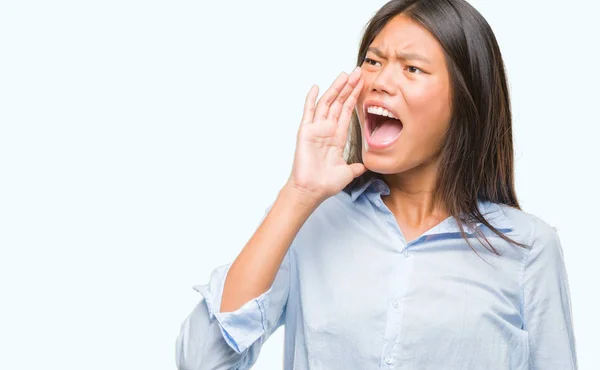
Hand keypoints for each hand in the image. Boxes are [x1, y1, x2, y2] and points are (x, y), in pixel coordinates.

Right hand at [286, 67, 366, 203]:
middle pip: (339, 103)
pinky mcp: (306, 132)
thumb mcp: (347, 172)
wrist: (313, 190)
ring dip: (336, 88)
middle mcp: (326, 130)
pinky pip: (309, 112)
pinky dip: (311, 99)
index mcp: (337, 137)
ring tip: (345, 74)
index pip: (347, 112)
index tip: (362, 84)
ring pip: (327, 103)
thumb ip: (355, 166)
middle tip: (358, 71)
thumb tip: (365, 166)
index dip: (355, 97)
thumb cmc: (326, 183)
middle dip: (348, 87)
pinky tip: (317, 87)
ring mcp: (316, 129)